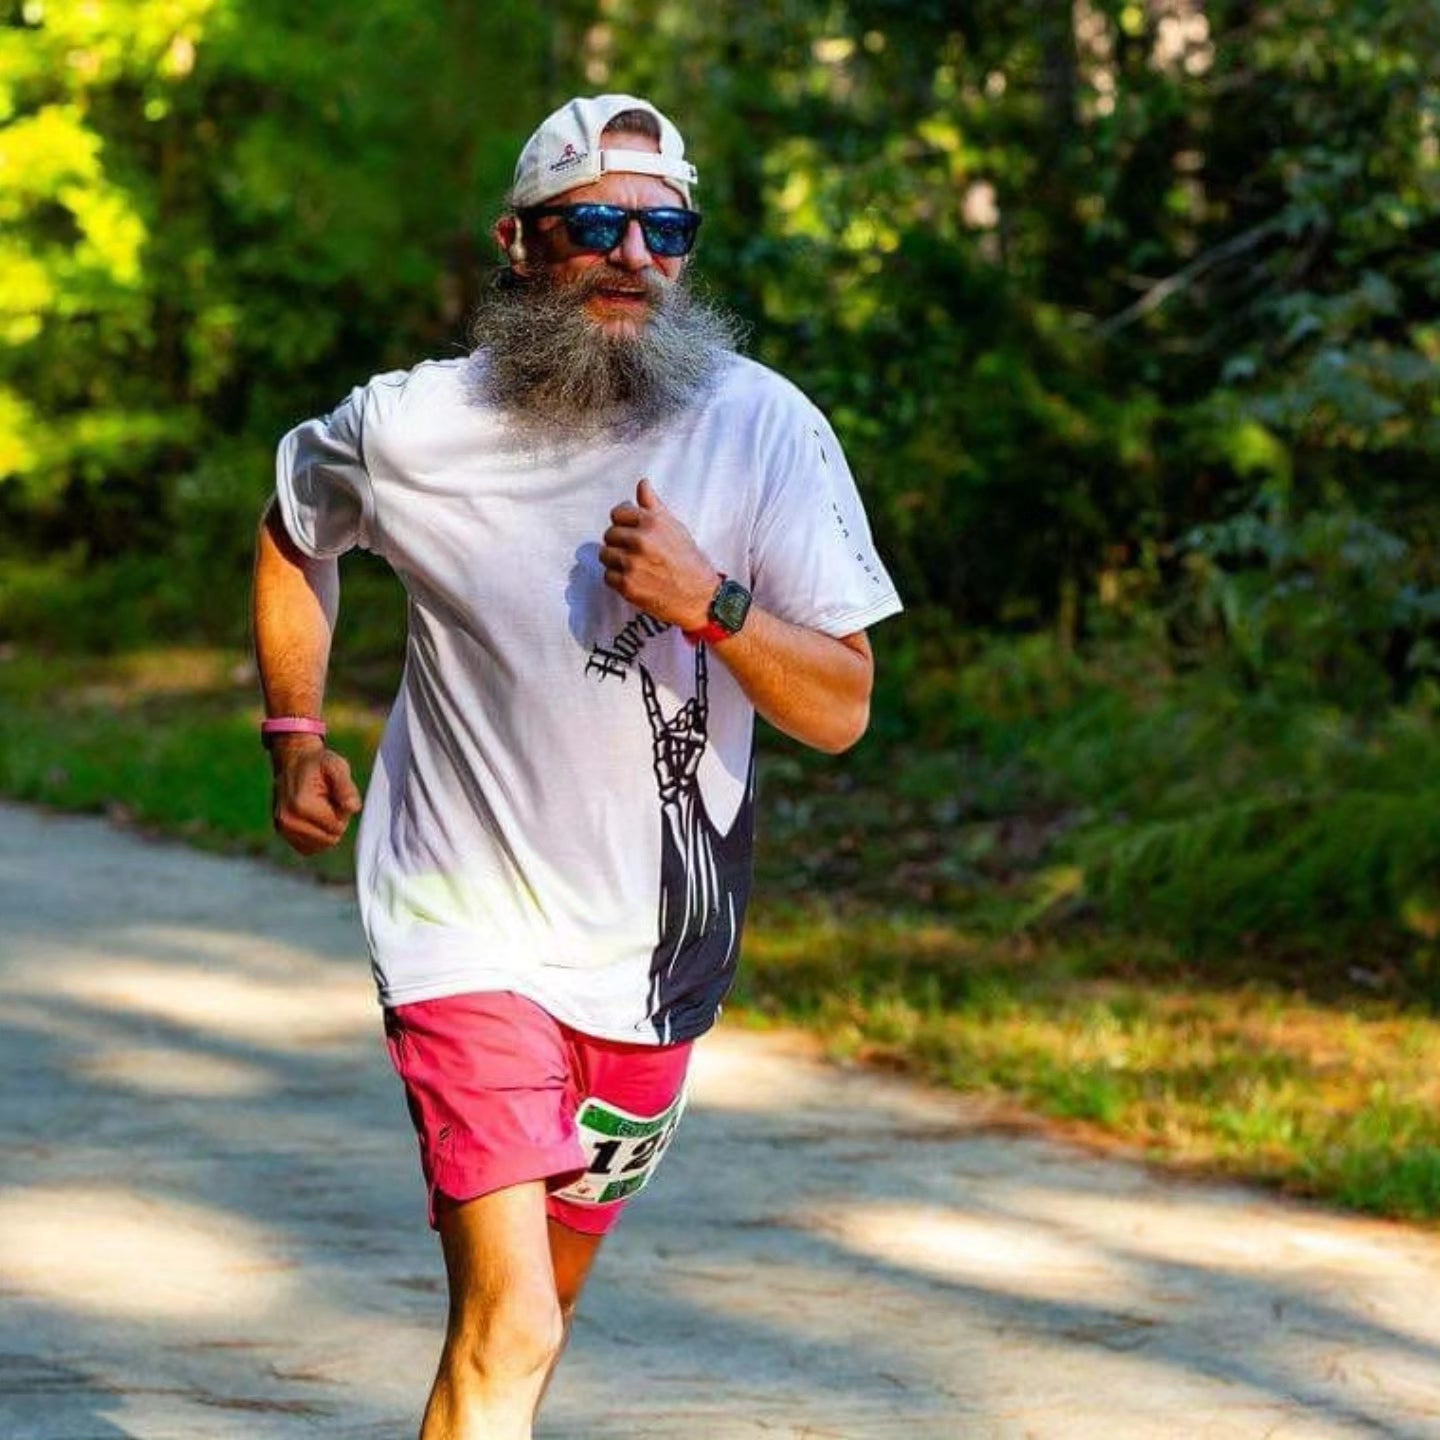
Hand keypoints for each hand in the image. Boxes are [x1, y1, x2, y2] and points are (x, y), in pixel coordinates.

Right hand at [270, 737, 362, 854]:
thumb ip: (346, 788)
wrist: (293, 761)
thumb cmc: (318, 764)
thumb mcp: (337, 767)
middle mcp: (288, 821)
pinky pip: (308, 848)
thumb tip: (353, 808)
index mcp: (302, 806)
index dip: (342, 813)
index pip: (337, 828)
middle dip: (335, 823)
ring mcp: (282, 829)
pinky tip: (314, 818)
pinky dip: (316, 836)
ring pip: (320, 845)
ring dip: (325, 829)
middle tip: (328, 801)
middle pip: (329, 839)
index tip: (335, 796)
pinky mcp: (282, 833)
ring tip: (320, 807)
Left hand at [600, 478, 717, 630]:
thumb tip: (642, 484)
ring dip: (616, 561)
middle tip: (635, 553)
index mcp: (652, 523)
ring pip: (605, 555)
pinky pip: (608, 576)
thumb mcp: (675, 527)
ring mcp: (632, 564)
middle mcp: (640, 541)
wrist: (700, 596)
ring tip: (634, 566)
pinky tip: (635, 580)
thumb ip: (654, 506)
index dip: (624, 523)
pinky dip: (617, 580)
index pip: (617, 513)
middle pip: (609, 535)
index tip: (631, 532)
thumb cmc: (689, 560)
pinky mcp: (627, 586)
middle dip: (619, 543)